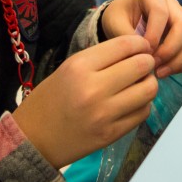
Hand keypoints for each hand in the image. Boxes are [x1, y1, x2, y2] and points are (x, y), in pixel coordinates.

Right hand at [11, 35, 157, 167]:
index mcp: (80, 66)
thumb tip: (136, 50)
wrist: (32, 139)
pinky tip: (133, 102)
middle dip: (148, 62)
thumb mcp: (68, 68)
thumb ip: (100, 59)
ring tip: (140, 84)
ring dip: (148, 83)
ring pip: (148, 90)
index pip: (125, 45)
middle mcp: (94, 88)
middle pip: (141, 65)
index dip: (140, 43)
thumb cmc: (49, 99)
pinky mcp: (111, 134)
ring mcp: (104, 114)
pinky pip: (142, 113)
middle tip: (144, 64)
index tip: (142, 46)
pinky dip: (143, 104)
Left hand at [101, 0, 181, 77]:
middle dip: (170, 50)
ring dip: (179, 60)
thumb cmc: (118, 18)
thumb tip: (145, 53)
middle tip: (153, 65)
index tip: (143, 52)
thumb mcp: (114, 22)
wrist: (124, 19)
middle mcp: (172, 4)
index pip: (160, 12)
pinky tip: (167, 71)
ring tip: (159, 73)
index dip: (154, 34)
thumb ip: (125, 36)